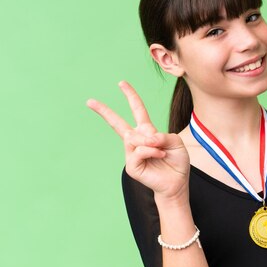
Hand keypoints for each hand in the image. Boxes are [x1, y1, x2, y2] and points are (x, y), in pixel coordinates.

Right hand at [87, 81, 189, 200]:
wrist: (177, 182)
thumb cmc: (176, 162)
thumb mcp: (175, 142)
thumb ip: (162, 136)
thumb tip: (147, 139)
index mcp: (147, 131)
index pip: (137, 110)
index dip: (131, 96)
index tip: (122, 83)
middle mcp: (136, 140)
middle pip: (117, 123)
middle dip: (104, 111)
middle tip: (89, 101)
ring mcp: (131, 153)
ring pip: (134, 137)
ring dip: (151, 142)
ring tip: (161, 151)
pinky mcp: (131, 165)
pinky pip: (139, 150)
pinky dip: (152, 151)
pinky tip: (159, 156)